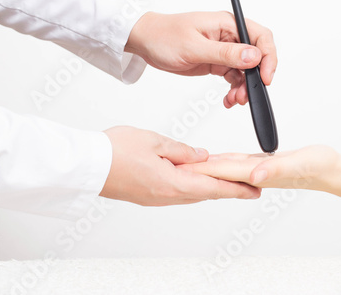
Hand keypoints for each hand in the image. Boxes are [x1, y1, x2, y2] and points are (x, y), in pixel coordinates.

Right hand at [99, 127, 260, 205]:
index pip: (213, 187)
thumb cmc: (115, 151)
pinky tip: (197, 176)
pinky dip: (193, 184)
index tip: (255, 191)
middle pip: (205, 193)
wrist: (85, 165)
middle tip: (248, 184)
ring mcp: (156, 198)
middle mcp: (166, 196)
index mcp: (171, 184)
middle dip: (229, 188)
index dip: (236, 189)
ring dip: (211, 186)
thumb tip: (201, 155)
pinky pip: (177, 191)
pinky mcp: (147, 195)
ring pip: (191, 192)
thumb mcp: (154, 142)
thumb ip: (182, 151)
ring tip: (227, 177)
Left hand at [124, 12, 276, 107]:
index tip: (265, 77)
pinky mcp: (217, 62)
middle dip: (255, 77)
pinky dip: (234, 89)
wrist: (146, 42)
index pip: (261, 37)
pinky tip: (228, 99)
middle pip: (257, 56)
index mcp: (227, 23)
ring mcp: (224, 50)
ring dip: (244, 87)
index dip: (268, 57)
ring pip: (246, 70)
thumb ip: (225, 53)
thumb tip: (254, 56)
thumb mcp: (195, 47)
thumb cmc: (164, 36)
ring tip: (234, 100)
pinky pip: (234, 77)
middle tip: (246, 95)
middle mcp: (229, 36)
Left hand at [180, 146, 340, 191]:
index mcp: (257, 173)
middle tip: (171, 169)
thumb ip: (275, 169)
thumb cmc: (319, 167)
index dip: (199, 172)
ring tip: (186, 166)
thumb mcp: (299, 163)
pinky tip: (215, 159)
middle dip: (195, 172)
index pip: (222, 173)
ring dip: (205, 168)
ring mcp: (257, 169)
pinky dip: (222, 161)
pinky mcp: (263, 163)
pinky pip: (236, 161)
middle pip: (218, 172)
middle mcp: (253, 173)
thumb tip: (253, 176)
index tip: (178, 173)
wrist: (332, 170)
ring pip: (224, 167)